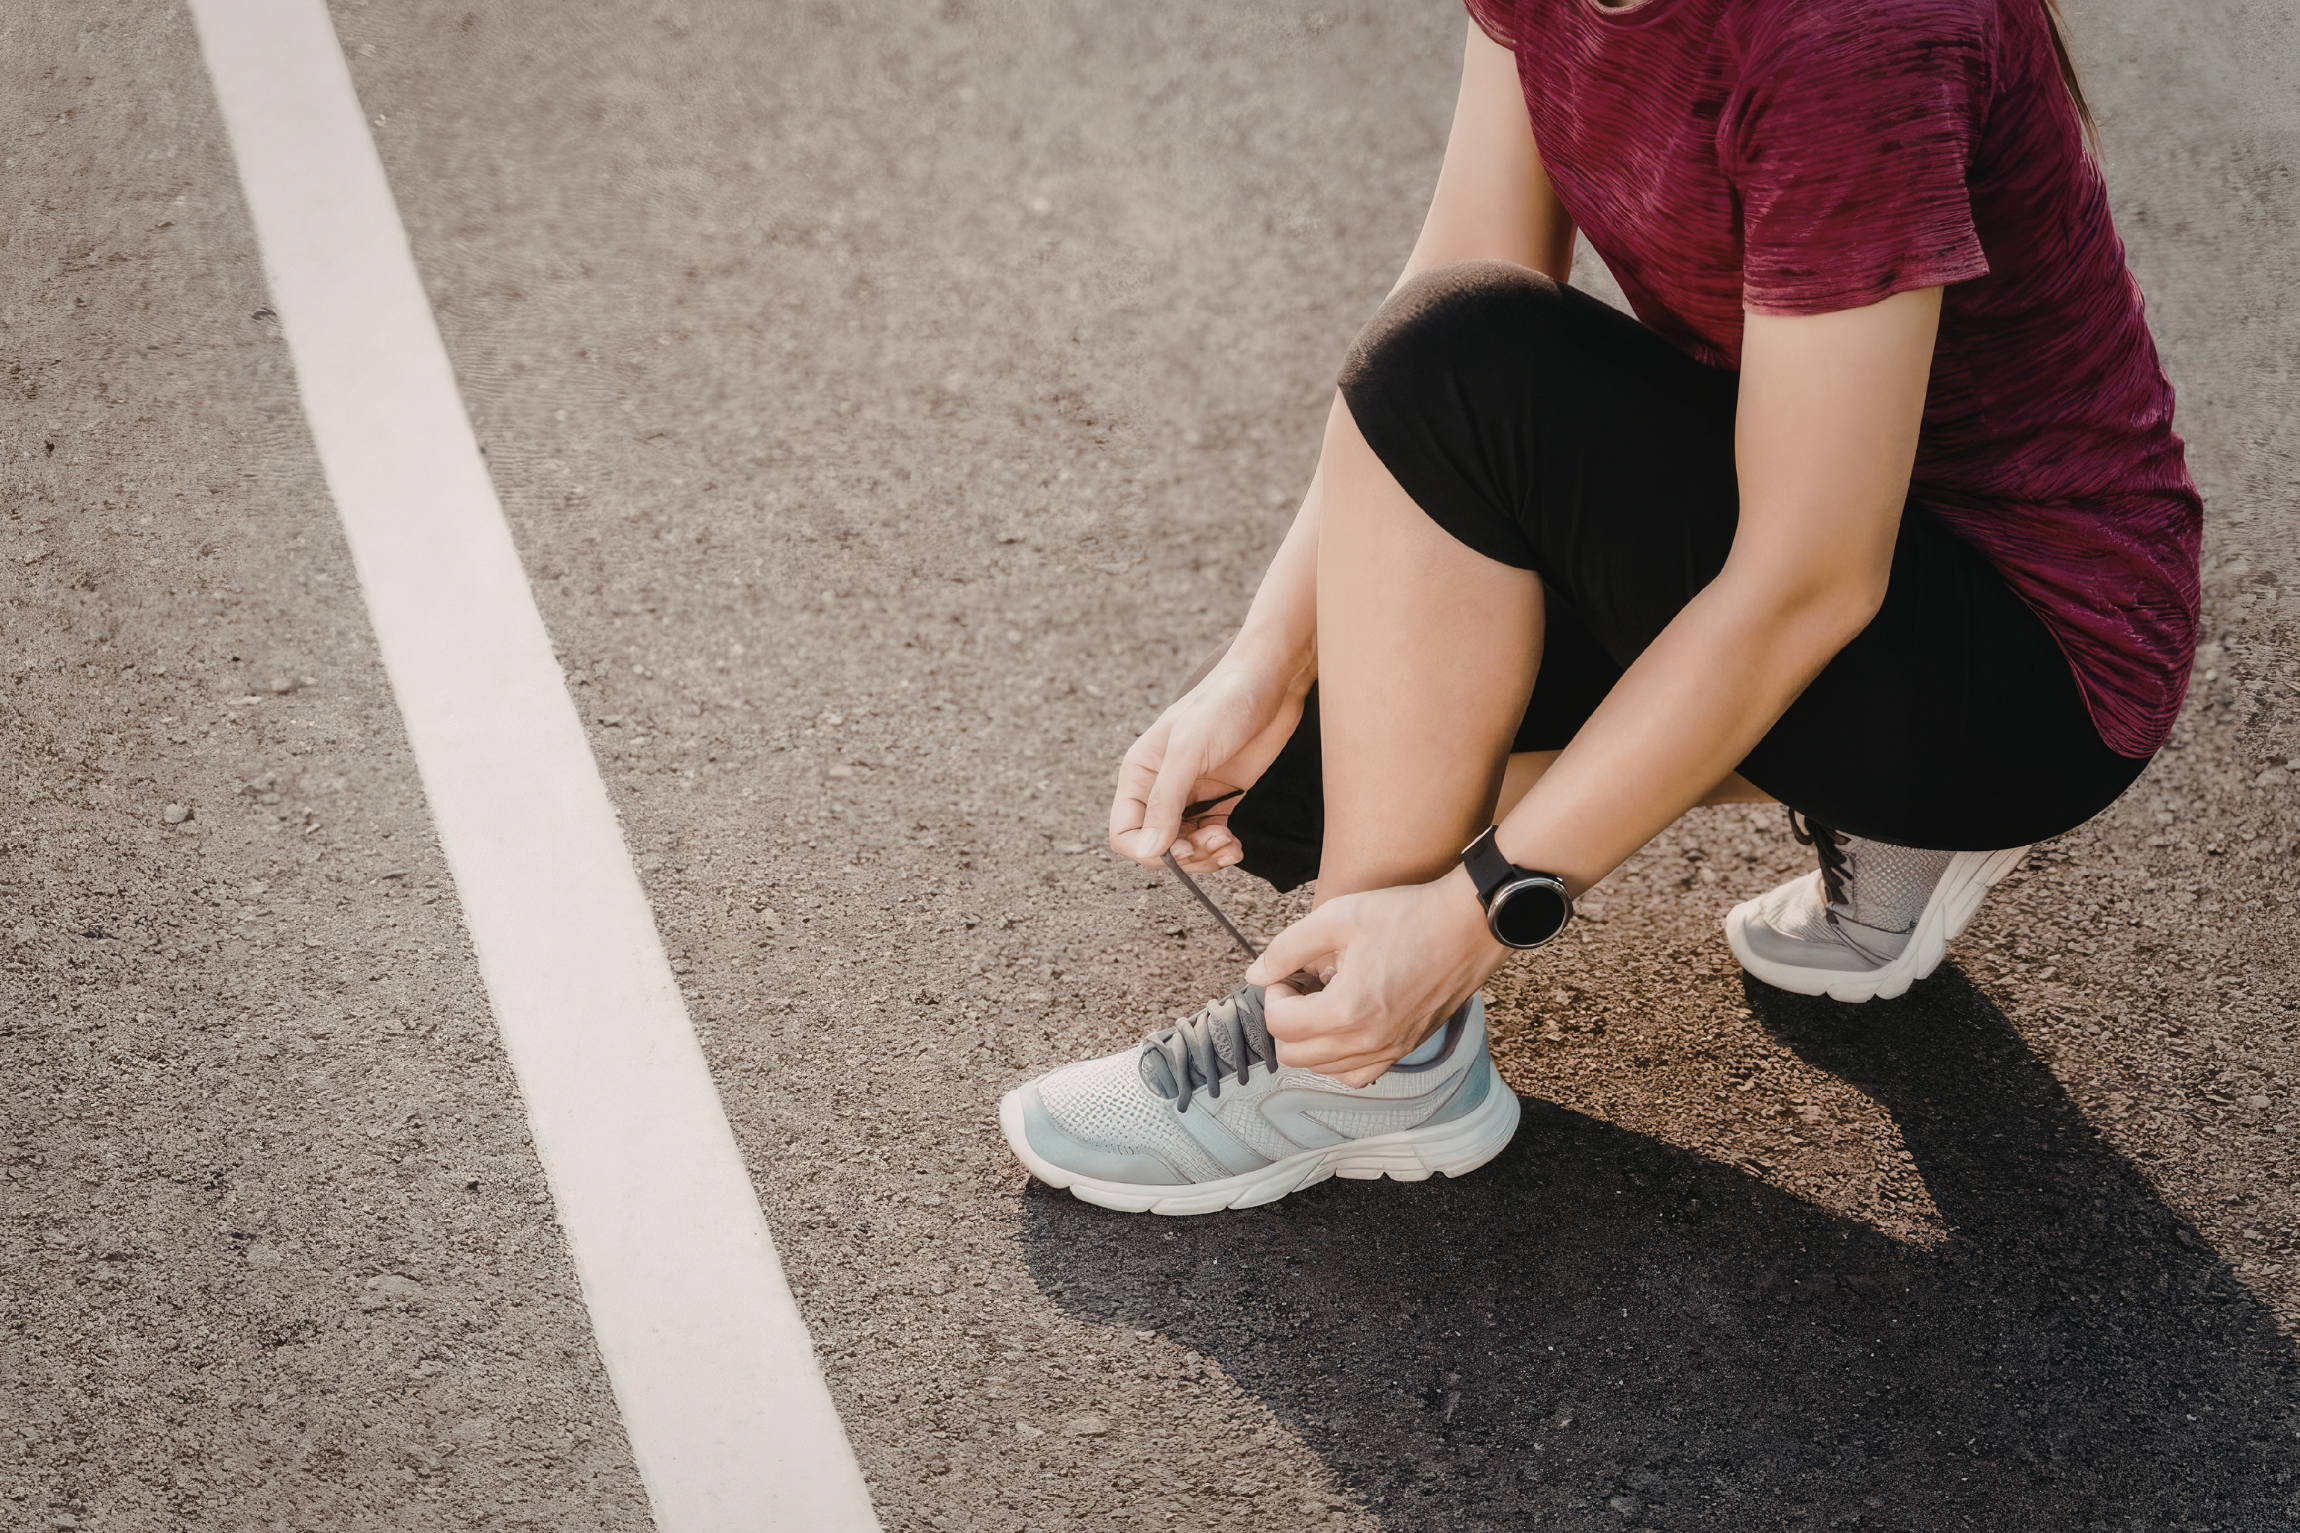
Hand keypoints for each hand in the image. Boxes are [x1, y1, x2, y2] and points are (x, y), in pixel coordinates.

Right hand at [1107, 656, 1307, 872]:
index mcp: (1140, 773)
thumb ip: (1166, 800)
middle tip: (1214, 843)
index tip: (1179, 851)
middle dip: (1185, 855)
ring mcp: (1193, 795)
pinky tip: (1236, 845)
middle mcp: (1161, 788)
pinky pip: (1211, 839)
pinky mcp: (1222, 799)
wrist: (1270, 682)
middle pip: (1157, 846)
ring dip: (1206, 856)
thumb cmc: (1224, 703)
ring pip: (1185, 847)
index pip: (1125, 832)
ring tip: (1230, 845)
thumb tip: (1151, 849)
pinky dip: (1222, 850)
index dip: (1147, 850)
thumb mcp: (1189, 749)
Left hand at [1245, 869, 1506, 1085]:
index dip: (1273, 992)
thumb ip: (1286, 948)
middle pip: (1293, 1054)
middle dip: (1287, 1017)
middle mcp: (1368, 1042)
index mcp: (1347, 1011)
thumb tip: (1256, 974)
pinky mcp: (1404, 1048)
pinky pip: (1357, 1074)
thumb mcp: (1335, 918)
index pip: (1279, 1024)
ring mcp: (1389, 1050)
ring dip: (1310, 1037)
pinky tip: (1344, 1022)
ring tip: (1325, 998)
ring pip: (1322, 1069)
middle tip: (1303, 983)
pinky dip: (1338, 1057)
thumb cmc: (1406, 916)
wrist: (1467, 925)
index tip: (1290, 970)